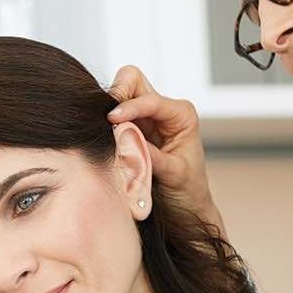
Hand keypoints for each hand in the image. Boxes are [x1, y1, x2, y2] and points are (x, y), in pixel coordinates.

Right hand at [105, 66, 221, 233]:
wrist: (185, 211)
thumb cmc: (187, 191)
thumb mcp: (173, 174)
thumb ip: (149, 154)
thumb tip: (122, 137)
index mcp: (181, 114)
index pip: (150, 99)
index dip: (129, 107)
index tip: (111, 120)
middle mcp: (163, 111)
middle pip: (132, 81)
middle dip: (117, 94)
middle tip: (106, 119)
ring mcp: (145, 119)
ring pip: (119, 95)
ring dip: (109, 111)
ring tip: (106, 135)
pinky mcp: (130, 130)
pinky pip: (111, 117)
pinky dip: (104, 125)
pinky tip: (105, 141)